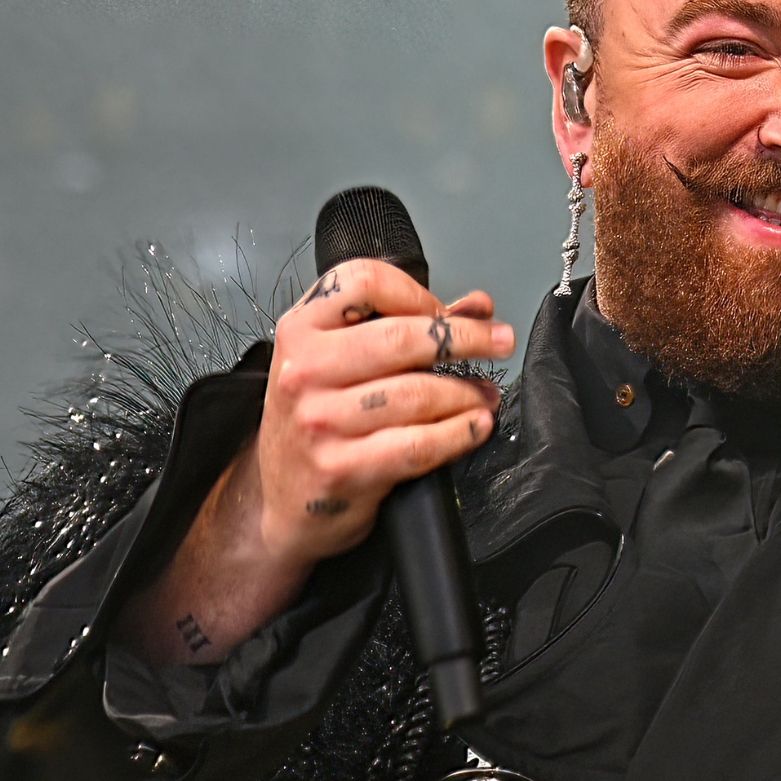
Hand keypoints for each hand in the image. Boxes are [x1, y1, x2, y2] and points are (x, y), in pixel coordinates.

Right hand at [252, 261, 510, 565]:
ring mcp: (320, 421)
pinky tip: (476, 426)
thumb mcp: (342, 363)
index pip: (365, 282)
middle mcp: (304, 370)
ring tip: (485, 394)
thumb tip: (477, 307)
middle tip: (499, 342)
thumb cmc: (316, 422)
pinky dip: (460, 433)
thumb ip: (406, 326)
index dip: (419, 293)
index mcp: (301, 331)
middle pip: (401, 337)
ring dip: (467, 392)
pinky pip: (418, 444)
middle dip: (465, 339)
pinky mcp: (341, 467)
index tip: (448, 313)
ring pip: (417, 393)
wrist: (282, 498)